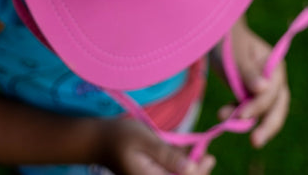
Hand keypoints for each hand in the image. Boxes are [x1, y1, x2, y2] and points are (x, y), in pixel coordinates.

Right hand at [97, 118, 215, 174]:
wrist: (98, 140)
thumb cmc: (119, 135)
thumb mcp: (144, 139)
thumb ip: (166, 154)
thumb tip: (191, 169)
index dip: (198, 172)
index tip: (209, 157)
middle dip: (196, 172)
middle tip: (208, 156)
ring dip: (188, 169)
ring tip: (200, 154)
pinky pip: (167, 174)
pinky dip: (177, 167)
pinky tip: (183, 155)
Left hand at [217, 20, 289, 148]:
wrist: (217, 34)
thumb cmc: (228, 40)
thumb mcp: (235, 54)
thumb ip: (248, 72)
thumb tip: (264, 89)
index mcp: (274, 66)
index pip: (272, 92)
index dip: (258, 105)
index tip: (241, 114)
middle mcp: (273, 79)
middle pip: (277, 106)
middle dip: (267, 125)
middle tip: (255, 142)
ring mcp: (263, 87)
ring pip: (263, 111)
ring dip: (247, 120)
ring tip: (223, 119)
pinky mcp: (251, 92)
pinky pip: (249, 108)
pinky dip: (237, 113)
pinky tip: (223, 114)